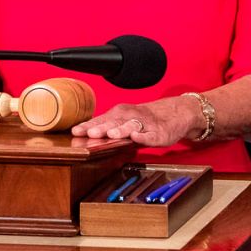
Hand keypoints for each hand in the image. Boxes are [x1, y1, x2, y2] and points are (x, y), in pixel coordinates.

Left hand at [71, 97, 199, 147]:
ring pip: (132, 126)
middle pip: (114, 122)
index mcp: (120, 114)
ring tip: (111, 134)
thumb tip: (83, 134)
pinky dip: (144, 136)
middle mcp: (131, 116)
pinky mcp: (159, 133)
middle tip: (90, 133)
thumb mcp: (124, 120)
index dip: (88, 126)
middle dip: (102, 127)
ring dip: (121, 130)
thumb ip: (107, 127)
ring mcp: (146, 124)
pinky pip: (151, 135)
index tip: (75, 131)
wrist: (175, 113)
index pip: (101, 120)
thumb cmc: (145, 119)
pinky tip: (137, 137)